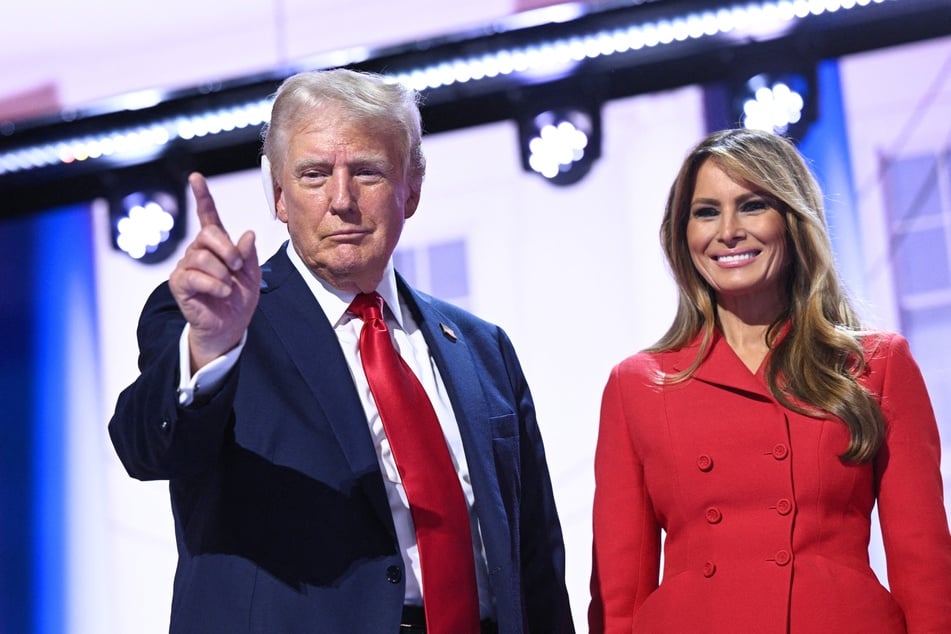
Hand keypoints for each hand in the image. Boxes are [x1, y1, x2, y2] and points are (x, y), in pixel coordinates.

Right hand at [168, 173, 261, 371]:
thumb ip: (249, 254)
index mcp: (217, 246)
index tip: (196, 178)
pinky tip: (221, 293)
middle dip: (228, 250)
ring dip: (223, 273)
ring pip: (202, 256)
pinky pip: (195, 276)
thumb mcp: (251, 274)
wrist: (230, 327)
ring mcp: (186, 267)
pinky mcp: (179, 283)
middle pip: (207, 234)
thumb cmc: (239, 299)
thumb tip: (248, 234)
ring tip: (229, 287)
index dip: (202, 196)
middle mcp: (198, 252)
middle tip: (237, 268)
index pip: (207, 216)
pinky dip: (214, 285)